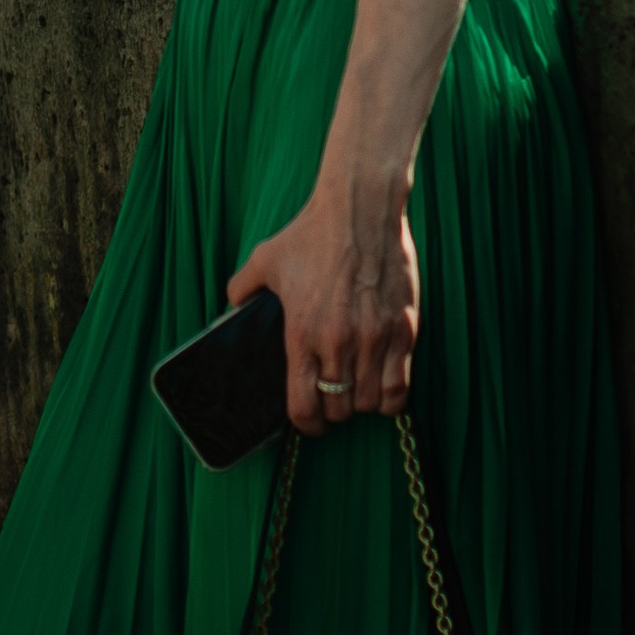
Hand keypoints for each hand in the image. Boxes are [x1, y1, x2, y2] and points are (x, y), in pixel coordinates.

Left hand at [228, 180, 419, 435]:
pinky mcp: (404, 330)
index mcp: (302, 334)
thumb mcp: (265, 260)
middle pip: (339, 410)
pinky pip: (401, 387)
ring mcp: (374, 339)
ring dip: (363, 404)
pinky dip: (392, 397)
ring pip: (371, 404)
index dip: (307, 425)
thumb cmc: (312, 233)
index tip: (310, 423)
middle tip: (334, 400)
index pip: (304, 408)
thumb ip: (242, 289)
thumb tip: (231, 307)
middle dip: (334, 411)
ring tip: (359, 391)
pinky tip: (384, 387)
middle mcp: (338, 343)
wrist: (360, 208)